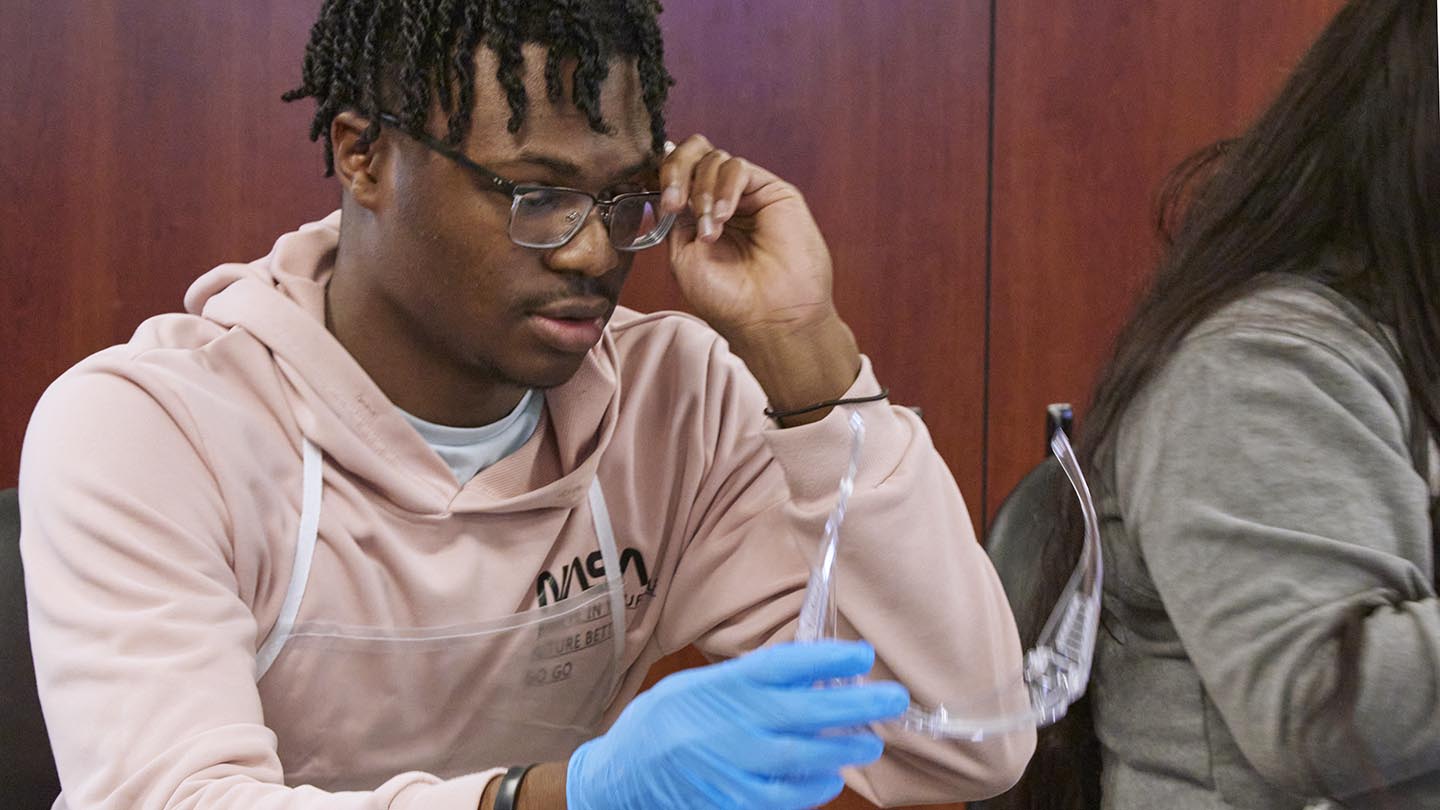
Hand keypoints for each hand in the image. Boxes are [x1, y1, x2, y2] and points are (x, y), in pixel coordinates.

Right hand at [565, 641, 908, 809]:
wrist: (619, 775)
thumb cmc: (664, 722)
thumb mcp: (700, 685)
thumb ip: (749, 681)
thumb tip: (811, 675)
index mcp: (724, 685)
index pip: (786, 665)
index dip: (831, 658)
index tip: (864, 655)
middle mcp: (731, 723)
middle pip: (808, 711)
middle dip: (857, 705)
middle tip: (893, 699)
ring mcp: (732, 765)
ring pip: (805, 758)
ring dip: (844, 750)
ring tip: (868, 743)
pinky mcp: (732, 801)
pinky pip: (785, 798)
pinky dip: (813, 789)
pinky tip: (828, 779)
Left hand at [660, 136, 860, 418]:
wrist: (767, 318)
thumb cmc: (727, 299)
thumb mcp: (682, 256)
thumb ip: (673, 217)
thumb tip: (663, 184)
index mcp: (698, 214)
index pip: (677, 172)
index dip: (663, 176)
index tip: (661, 203)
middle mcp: (722, 199)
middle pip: (693, 153)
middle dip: (676, 172)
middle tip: (674, 204)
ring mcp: (747, 194)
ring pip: (714, 158)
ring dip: (702, 192)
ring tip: (710, 231)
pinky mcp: (772, 192)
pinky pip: (739, 168)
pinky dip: (724, 188)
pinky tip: (723, 218)